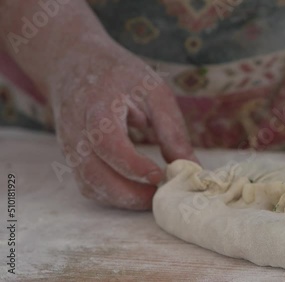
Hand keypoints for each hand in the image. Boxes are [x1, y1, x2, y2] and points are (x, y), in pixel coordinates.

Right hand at [50, 38, 196, 209]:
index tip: (160, 175)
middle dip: (128, 193)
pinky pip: (87, 183)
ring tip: (150, 197)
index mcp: (97, 104)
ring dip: (120, 199)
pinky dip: (110, 195)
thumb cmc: (121, 76)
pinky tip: (134, 192)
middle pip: (92, 171)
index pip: (107, 141)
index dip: (132, 163)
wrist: (75, 63)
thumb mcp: (154, 92)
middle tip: (160, 196)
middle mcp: (76, 128)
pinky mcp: (71, 156)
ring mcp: (69, 144)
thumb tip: (194, 168)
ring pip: (88, 184)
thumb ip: (172, 130)